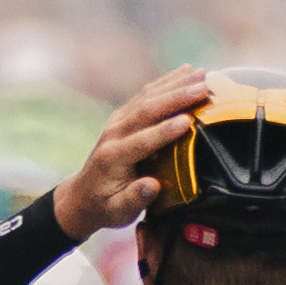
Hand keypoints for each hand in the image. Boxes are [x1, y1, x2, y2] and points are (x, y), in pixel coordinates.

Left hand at [49, 71, 209, 234]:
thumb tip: (152, 185)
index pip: (141, 141)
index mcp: (113, 158)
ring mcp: (118, 122)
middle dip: (176, 98)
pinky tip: (186, 72)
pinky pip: (146, 95)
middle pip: (146, 110)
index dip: (164, 131)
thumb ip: (134, 199)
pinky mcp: (124, 116)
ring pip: (147, 97)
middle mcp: (114, 134)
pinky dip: (167, 82)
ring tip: (202, 73)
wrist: (82, 197)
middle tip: (203, 88)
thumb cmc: (104, 207)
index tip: (188, 122)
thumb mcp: (117, 212)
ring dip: (175, 83)